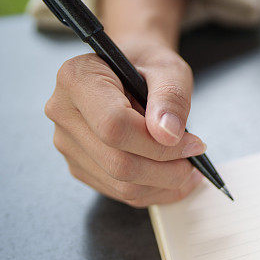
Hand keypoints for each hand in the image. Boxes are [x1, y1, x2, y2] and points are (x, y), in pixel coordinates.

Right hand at [45, 39, 203, 206]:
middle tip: (196, 160)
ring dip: (164, 184)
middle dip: (167, 170)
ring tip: (189, 168)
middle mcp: (62, 112)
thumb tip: (169, 134)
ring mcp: (67, 143)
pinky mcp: (80, 166)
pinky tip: (172, 175)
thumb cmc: (148, 66)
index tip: (193, 143)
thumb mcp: (169, 70)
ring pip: (121, 186)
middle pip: (118, 163)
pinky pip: (120, 193)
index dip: (159, 144)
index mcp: (77, 78)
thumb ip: (171, 97)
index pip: (115, 126)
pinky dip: (154, 191)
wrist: (129, 71)